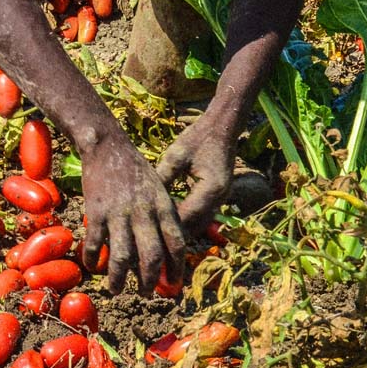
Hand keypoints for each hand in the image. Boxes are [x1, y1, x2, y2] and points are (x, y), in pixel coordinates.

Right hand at [81, 136, 185, 294]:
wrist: (107, 146)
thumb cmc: (134, 169)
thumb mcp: (158, 188)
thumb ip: (162, 215)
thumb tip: (165, 247)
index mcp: (163, 206)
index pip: (176, 244)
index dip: (176, 268)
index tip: (172, 284)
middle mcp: (144, 213)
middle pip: (151, 256)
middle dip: (149, 280)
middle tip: (145, 294)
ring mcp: (119, 213)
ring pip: (123, 256)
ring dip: (120, 278)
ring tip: (118, 291)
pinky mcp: (96, 212)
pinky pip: (96, 244)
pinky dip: (94, 259)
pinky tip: (93, 267)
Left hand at [157, 115, 235, 232]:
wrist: (222, 128)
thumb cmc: (198, 138)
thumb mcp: (176, 155)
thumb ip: (163, 176)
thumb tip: (144, 198)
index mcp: (212, 188)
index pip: (188, 214)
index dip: (168, 225)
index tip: (148, 231)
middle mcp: (220, 197)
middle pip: (196, 225)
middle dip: (175, 233)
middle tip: (151, 239)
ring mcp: (221, 198)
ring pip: (201, 223)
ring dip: (183, 229)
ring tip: (158, 235)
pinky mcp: (218, 196)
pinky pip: (203, 215)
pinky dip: (188, 220)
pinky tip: (169, 222)